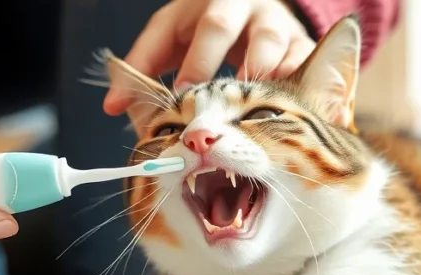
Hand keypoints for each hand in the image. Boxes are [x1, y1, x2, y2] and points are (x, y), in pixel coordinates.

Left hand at [104, 0, 314, 114]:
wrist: (245, 8)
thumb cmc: (198, 28)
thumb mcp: (168, 36)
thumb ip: (141, 67)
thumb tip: (112, 106)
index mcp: (219, 4)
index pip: (212, 28)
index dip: (200, 62)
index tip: (185, 96)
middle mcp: (256, 13)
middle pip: (259, 37)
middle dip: (246, 72)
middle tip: (231, 108)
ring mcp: (284, 30)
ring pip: (288, 52)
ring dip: (275, 85)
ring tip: (260, 114)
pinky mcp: (302, 49)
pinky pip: (308, 69)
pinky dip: (303, 92)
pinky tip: (294, 117)